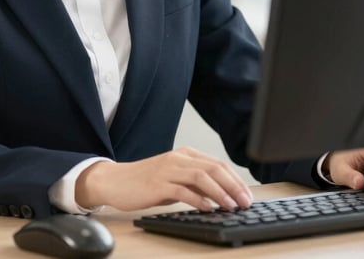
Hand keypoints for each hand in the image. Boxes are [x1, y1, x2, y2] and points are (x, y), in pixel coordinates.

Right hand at [75, 147, 252, 211]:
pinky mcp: (158, 184)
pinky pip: (183, 191)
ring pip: (201, 177)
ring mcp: (167, 170)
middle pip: (213, 168)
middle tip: (246, 202)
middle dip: (233, 186)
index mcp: (185, 154)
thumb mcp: (175, 179)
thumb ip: (195, 184)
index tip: (248, 195)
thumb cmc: (146, 181)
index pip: (218, 164)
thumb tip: (222, 195)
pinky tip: (208, 209)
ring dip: (220, 192)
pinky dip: (199, 200)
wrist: (115, 181)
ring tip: (231, 205)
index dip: (236, 180)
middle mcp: (178, 159)